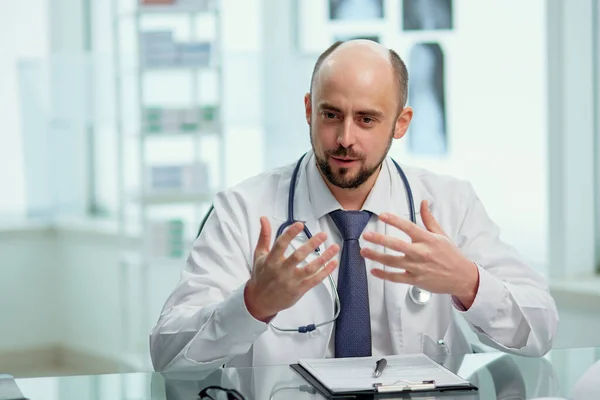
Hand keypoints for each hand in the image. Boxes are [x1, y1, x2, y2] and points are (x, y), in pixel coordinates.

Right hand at [245, 217, 339, 321]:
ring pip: (310, 269)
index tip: (300, 224)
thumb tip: (264, 219)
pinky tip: (333, 263)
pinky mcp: (299, 290)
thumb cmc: (261, 276)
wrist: (259, 301)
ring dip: (324, 258)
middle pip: (298, 256)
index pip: (281, 244)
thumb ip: (264, 236)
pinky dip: (325, 272)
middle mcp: (281, 270)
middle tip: (323, 235)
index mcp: (271, 260)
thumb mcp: (259, 255)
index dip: (290, 233)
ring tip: (334, 247)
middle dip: (312, 244)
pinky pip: (314, 280)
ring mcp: (291, 281)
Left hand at [360, 200, 478, 308]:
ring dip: (376, 256)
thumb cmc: (451, 254)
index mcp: (428, 239)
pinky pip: (396, 277)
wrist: (462, 277)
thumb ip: (429, 219)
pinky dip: (384, 275)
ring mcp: (417, 267)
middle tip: (366, 235)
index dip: (394, 220)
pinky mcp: (415, 280)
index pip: (408, 227)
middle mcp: (421, 253)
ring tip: (363, 251)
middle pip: (397, 245)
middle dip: (379, 239)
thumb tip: (424, 202)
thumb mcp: (441, 235)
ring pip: (393, 261)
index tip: (382, 215)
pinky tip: (373, 270)